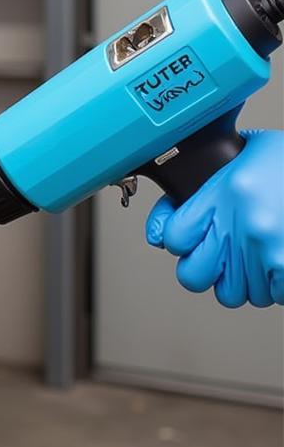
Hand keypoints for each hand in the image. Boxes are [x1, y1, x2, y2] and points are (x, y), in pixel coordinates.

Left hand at [146, 129, 283, 307]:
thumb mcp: (248, 150)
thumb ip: (210, 179)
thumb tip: (173, 214)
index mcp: (222, 194)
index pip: (173, 237)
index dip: (178, 239)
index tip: (187, 236)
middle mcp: (241, 226)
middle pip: (192, 276)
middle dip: (203, 269)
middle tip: (217, 257)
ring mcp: (266, 251)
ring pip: (233, 293)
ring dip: (242, 280)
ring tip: (254, 256)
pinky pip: (271, 297)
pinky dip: (274, 286)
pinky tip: (276, 262)